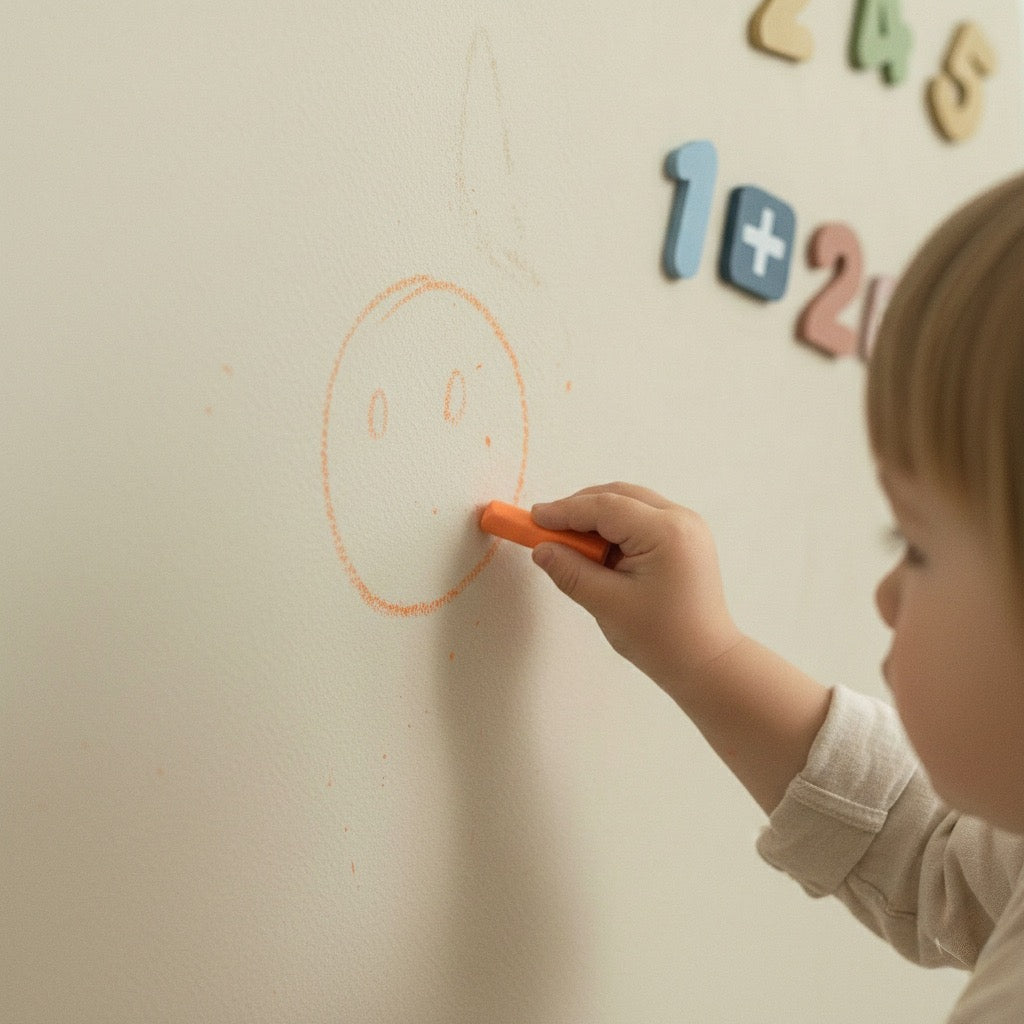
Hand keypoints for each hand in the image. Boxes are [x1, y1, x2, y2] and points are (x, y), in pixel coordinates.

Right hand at [531, 483, 741, 692]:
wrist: (706, 662)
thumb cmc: (663, 639)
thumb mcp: (608, 604)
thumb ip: (570, 571)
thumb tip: (541, 549)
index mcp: (667, 532)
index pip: (605, 507)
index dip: (565, 511)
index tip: (534, 519)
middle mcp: (681, 520)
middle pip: (618, 496)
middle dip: (579, 509)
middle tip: (546, 529)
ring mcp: (687, 526)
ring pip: (630, 503)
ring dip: (596, 517)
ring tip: (569, 543)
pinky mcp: (685, 538)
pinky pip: (642, 518)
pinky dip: (615, 527)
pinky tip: (596, 548)